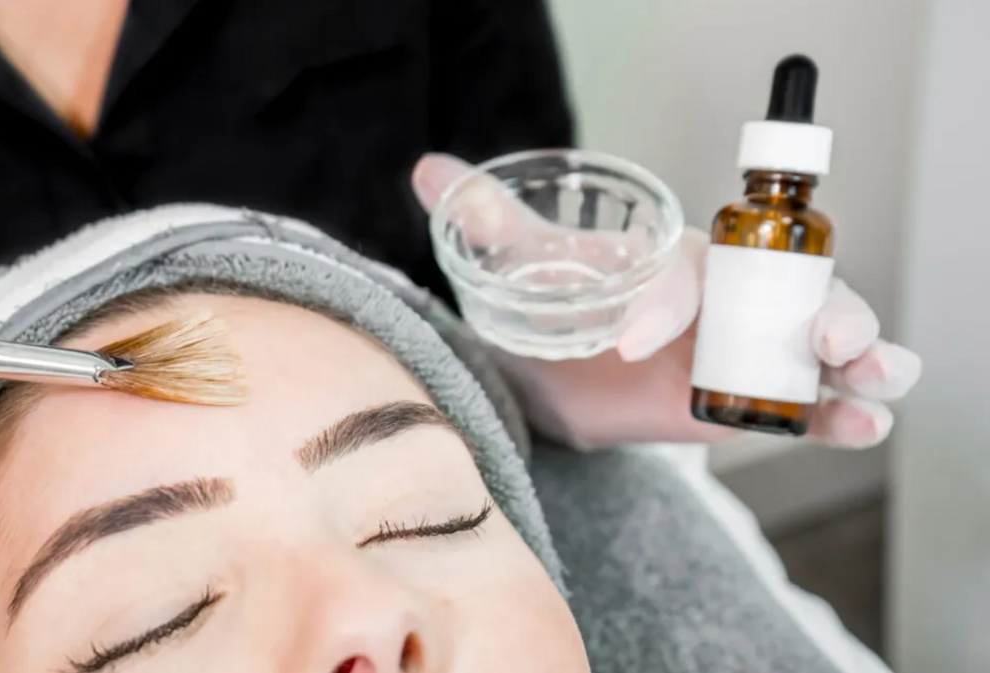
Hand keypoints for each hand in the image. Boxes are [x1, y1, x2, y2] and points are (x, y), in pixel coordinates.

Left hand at [412, 153, 921, 448]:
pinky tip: (861, 423)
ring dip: (854, 353)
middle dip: (817, 306)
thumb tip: (430, 172)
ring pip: (817, 341)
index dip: (663, 304)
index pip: (683, 273)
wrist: (559, 374)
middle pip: (790, 289)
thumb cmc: (555, 309)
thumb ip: (490, 223)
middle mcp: (724, 297)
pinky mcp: (749, 401)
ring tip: (871, 373)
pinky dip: (839, 413)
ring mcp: (743, 349)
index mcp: (675, 256)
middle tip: (825, 334)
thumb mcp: (527, 270)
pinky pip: (806, 405)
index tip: (627, 343)